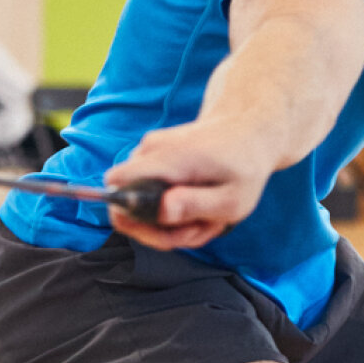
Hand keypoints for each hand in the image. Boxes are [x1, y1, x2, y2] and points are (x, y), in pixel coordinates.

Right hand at [106, 123, 271, 249]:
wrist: (247, 130)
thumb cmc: (245, 166)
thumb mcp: (233, 198)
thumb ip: (195, 205)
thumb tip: (161, 210)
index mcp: (167, 160)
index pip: (117, 186)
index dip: (134, 219)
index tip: (171, 231)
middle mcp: (149, 153)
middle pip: (127, 209)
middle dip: (162, 232)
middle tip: (201, 228)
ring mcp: (148, 156)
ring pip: (142, 209)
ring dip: (175, 225)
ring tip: (209, 216)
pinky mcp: (152, 162)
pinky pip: (152, 199)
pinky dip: (177, 212)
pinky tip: (203, 207)